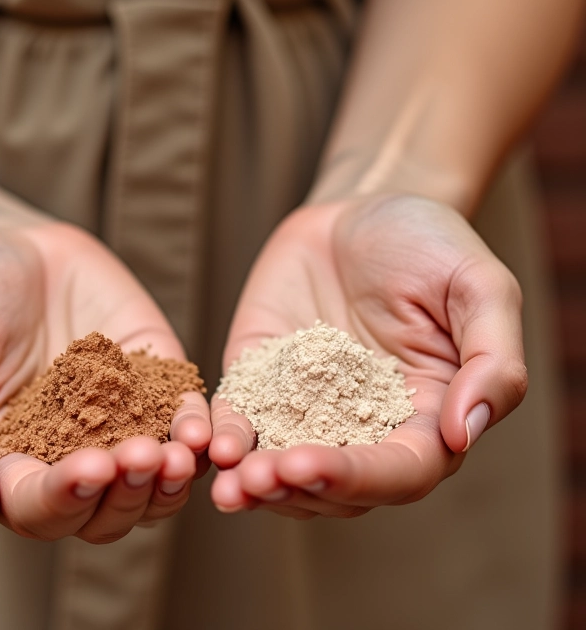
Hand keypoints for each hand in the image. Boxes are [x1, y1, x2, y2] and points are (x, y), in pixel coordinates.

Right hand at [0, 222, 210, 541]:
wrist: (4, 242)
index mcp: (5, 463)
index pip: (37, 507)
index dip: (65, 498)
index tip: (89, 470)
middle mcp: (65, 453)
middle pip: (103, 510)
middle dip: (126, 493)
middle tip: (142, 459)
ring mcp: (116, 418)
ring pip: (151, 481)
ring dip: (169, 480)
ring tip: (179, 454)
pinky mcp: (152, 379)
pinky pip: (180, 417)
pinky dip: (193, 429)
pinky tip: (199, 426)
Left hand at [209, 194, 526, 518]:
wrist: (362, 209)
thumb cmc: (430, 243)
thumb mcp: (480, 287)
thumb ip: (491, 361)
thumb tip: (464, 434)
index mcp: (427, 418)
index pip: (398, 471)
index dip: (354, 475)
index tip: (307, 464)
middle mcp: (364, 425)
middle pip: (333, 484)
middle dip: (294, 487)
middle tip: (255, 479)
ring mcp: (307, 405)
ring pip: (282, 466)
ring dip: (254, 482)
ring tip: (227, 482)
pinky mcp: (262, 378)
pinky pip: (241, 416)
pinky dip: (225, 435)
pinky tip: (207, 444)